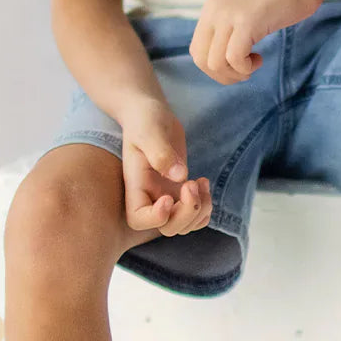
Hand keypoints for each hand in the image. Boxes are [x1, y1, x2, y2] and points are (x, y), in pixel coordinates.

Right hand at [120, 97, 211, 237]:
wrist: (149, 113)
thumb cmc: (145, 119)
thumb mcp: (149, 130)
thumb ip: (160, 152)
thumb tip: (180, 176)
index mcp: (135, 185)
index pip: (138, 219)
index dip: (157, 217)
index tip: (169, 196)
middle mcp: (149, 196)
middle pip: (167, 227)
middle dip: (187, 212)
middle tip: (192, 183)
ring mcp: (165, 195)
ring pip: (184, 224)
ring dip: (199, 210)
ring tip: (202, 182)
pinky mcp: (179, 190)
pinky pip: (194, 214)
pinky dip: (205, 206)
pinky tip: (204, 183)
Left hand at [190, 0, 327, 84]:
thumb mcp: (244, 11)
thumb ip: (228, 29)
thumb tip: (218, 62)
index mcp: (211, 7)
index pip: (196, 49)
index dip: (213, 67)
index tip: (236, 65)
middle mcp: (215, 9)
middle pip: (201, 59)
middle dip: (222, 75)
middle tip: (245, 70)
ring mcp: (229, 14)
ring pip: (215, 63)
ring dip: (235, 73)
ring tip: (253, 63)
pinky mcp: (247, 21)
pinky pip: (234, 58)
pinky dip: (246, 68)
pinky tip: (259, 59)